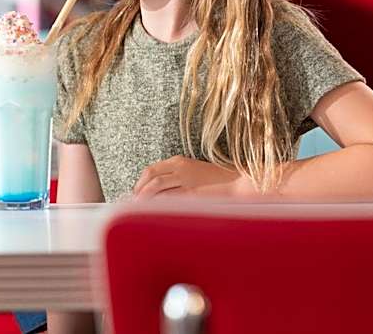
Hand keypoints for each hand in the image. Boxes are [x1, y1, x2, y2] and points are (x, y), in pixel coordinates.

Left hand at [133, 155, 248, 198]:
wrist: (239, 183)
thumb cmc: (217, 181)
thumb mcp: (193, 173)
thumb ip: (176, 178)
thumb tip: (157, 193)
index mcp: (179, 161)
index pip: (151, 170)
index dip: (140, 183)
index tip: (136, 194)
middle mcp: (180, 167)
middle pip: (151, 176)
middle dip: (139, 190)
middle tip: (134, 203)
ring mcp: (186, 179)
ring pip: (157, 186)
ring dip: (145, 197)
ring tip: (140, 209)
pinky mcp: (193, 192)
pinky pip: (170, 198)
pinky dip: (159, 204)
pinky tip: (155, 212)